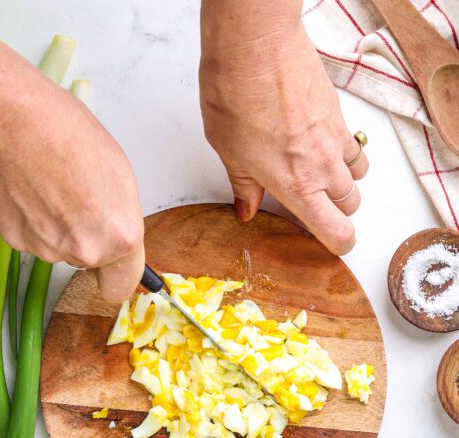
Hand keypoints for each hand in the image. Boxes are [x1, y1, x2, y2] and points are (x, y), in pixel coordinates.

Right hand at [0, 21, 142, 300]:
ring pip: (59, 248)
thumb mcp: (119, 175)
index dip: (118, 272)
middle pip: (90, 260)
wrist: (10, 120)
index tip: (114, 267)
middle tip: (78, 198)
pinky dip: (31, 220)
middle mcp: (85, 251)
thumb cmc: (65, 132)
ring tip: (52, 185)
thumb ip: (120, 218)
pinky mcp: (15, 240)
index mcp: (120, 237)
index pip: (123, 283)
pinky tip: (29, 189)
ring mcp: (47, 249)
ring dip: (58, 226)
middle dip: (87, 236)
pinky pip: (31, 237)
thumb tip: (115, 231)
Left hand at [200, 8, 368, 254]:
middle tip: (314, 206)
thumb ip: (245, 186)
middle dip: (337, 212)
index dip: (339, 244)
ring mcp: (335, 138)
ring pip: (358, 176)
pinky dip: (345, 152)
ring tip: (318, 174)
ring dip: (344, 182)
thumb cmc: (236, 94)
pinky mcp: (339, 113)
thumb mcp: (229, 151)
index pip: (337, 232)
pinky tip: (320, 143)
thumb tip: (248, 209)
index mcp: (296, 186)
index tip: (330, 244)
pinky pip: (354, 144)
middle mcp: (323, 167)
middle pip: (351, 206)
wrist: (255, 44)